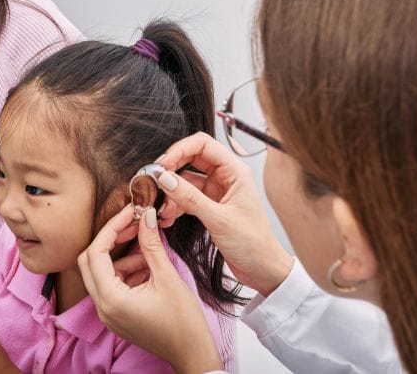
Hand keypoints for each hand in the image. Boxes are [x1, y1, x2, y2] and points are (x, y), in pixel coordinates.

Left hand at [79, 205, 222, 373]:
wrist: (193, 354)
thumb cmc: (183, 322)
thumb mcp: (167, 277)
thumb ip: (151, 244)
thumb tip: (145, 216)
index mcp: (110, 299)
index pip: (96, 253)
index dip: (112, 228)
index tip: (129, 212)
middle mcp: (102, 308)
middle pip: (90, 261)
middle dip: (111, 240)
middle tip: (133, 225)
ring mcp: (108, 314)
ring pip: (101, 273)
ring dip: (121, 257)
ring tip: (148, 251)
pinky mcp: (116, 315)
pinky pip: (112, 285)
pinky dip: (125, 271)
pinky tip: (148, 266)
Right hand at [156, 132, 292, 295]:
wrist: (263, 270)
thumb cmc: (254, 244)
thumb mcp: (219, 219)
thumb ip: (190, 198)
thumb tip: (165, 178)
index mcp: (235, 171)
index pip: (202, 144)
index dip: (179, 150)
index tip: (162, 165)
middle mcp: (225, 177)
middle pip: (190, 159)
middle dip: (170, 170)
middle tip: (153, 181)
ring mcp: (216, 191)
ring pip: (186, 180)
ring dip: (170, 192)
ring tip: (160, 207)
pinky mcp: (210, 205)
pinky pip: (186, 197)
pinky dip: (175, 205)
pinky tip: (167, 217)